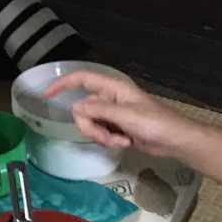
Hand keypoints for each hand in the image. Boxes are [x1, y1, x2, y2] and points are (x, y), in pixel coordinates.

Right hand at [47, 71, 191, 159]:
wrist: (174, 140)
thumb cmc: (155, 123)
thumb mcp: (126, 116)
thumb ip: (99, 110)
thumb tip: (75, 107)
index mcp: (113, 88)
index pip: (82, 79)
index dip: (62, 84)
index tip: (47, 96)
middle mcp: (110, 98)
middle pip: (83, 109)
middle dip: (91, 127)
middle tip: (106, 137)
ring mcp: (113, 113)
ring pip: (91, 123)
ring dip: (102, 136)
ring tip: (121, 141)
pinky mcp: (117, 127)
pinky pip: (101, 132)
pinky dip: (109, 140)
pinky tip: (124, 143)